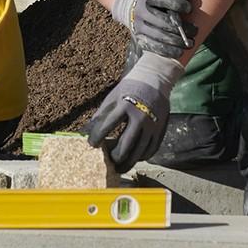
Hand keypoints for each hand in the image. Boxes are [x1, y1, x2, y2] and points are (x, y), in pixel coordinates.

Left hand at [86, 52, 184, 172]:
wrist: (154, 80)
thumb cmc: (129, 89)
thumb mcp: (112, 97)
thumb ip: (101, 115)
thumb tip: (86, 133)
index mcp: (125, 105)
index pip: (107, 125)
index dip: (97, 137)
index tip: (92, 144)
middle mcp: (140, 116)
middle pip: (126, 144)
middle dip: (115, 156)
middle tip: (108, 161)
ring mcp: (152, 125)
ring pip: (139, 151)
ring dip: (128, 162)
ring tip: (119, 167)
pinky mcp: (161, 130)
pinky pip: (151, 149)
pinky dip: (142, 157)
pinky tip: (134, 158)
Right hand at [110, 0, 196, 58]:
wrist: (132, 6)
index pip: (167, 0)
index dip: (182, 5)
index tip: (189, 9)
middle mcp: (140, 11)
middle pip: (165, 22)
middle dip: (184, 28)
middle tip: (195, 30)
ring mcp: (138, 26)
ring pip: (161, 36)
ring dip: (179, 41)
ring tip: (191, 43)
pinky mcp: (139, 38)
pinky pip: (155, 47)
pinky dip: (169, 51)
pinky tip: (180, 52)